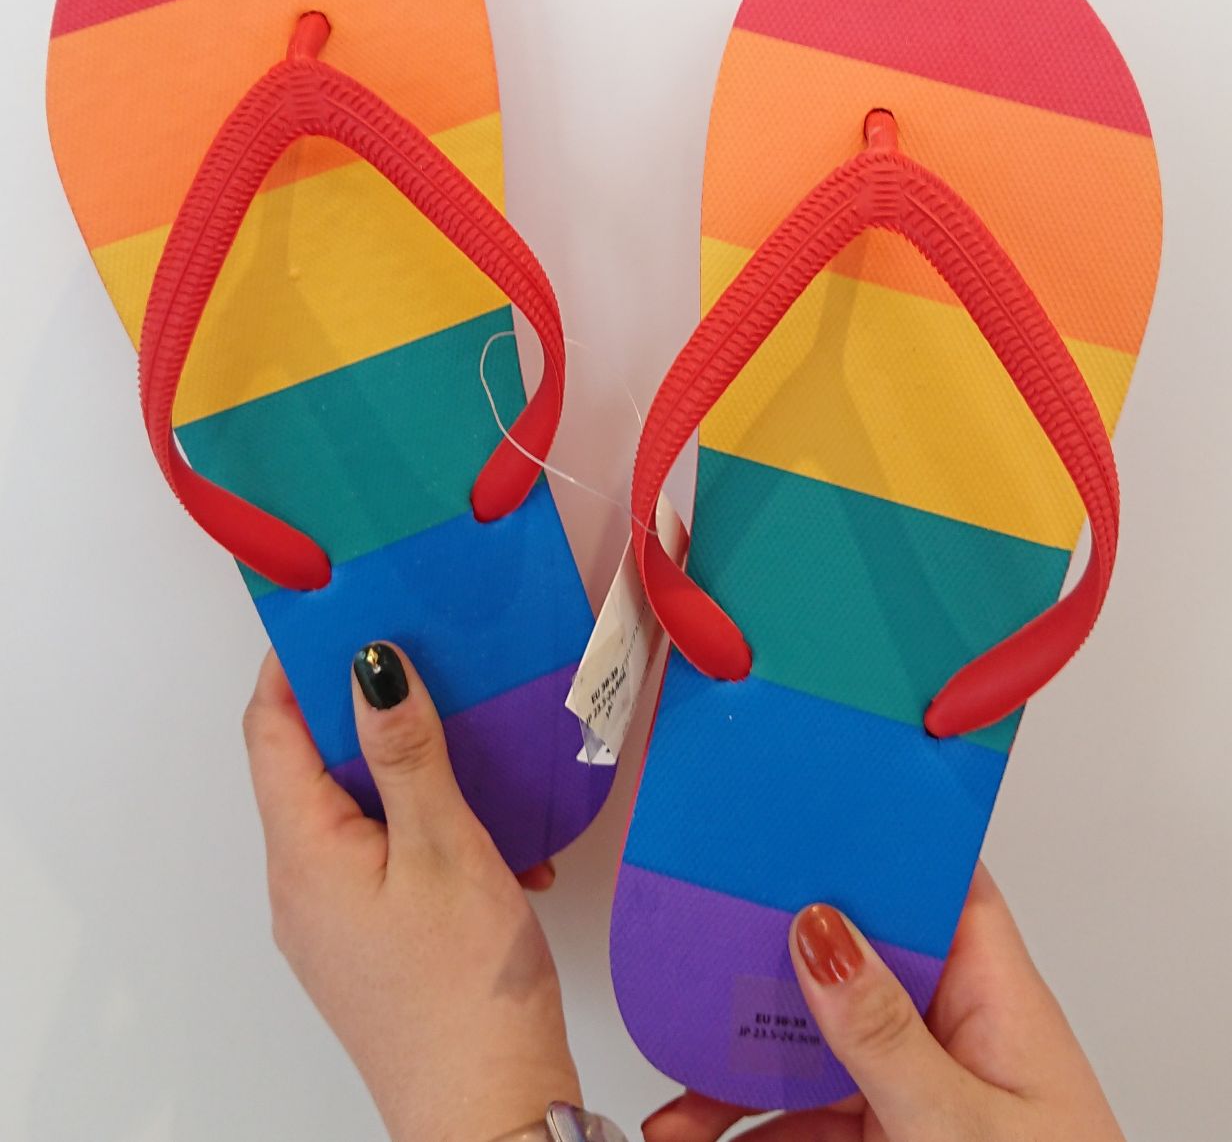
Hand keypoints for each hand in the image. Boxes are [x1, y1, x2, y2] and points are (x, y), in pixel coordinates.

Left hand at [243, 643, 579, 1141]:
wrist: (489, 1115)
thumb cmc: (465, 989)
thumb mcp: (444, 846)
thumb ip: (406, 750)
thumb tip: (370, 665)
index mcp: (304, 853)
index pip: (270, 730)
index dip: (293, 664)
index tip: (333, 609)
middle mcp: (301, 886)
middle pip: (310, 765)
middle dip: (361, 707)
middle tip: (418, 658)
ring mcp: (333, 919)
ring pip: (355, 808)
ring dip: (407, 769)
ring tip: (469, 743)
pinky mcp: (370, 942)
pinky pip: (383, 854)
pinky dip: (428, 826)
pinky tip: (493, 837)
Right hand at [643, 864, 1123, 1141]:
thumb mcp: (959, 1122)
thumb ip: (884, 1034)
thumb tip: (822, 932)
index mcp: (993, 992)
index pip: (930, 878)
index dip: (866, 839)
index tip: (788, 821)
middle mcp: (954, 1026)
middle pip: (846, 962)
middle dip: (763, 971)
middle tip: (691, 970)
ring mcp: (921, 1084)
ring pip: (813, 1046)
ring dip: (737, 1069)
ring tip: (677, 1108)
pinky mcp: (894, 1135)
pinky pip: (808, 1115)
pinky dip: (752, 1127)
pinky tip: (705, 1134)